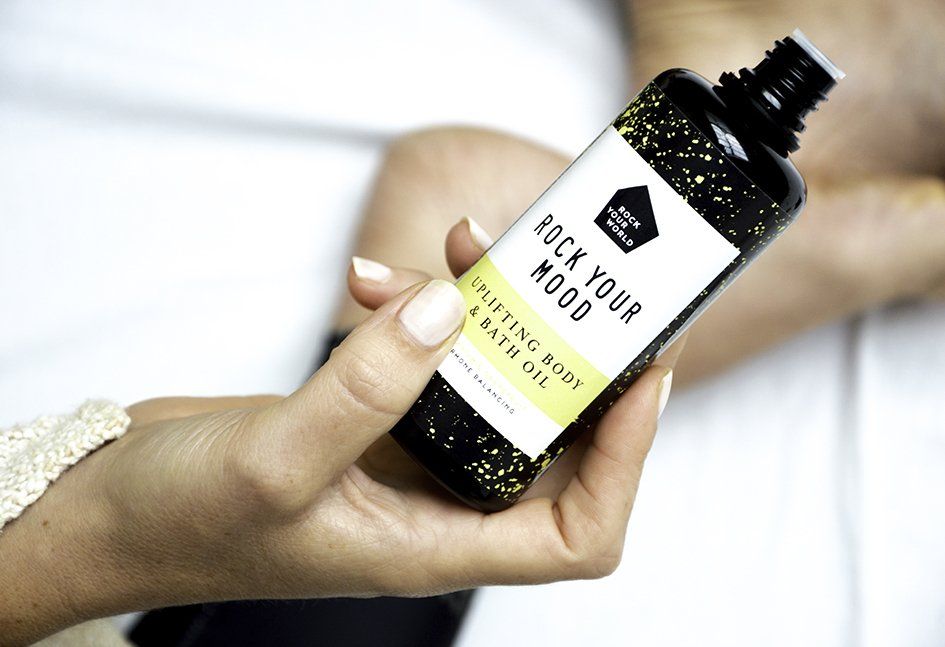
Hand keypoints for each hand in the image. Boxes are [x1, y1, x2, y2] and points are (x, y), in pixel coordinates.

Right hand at [0, 221, 681, 644]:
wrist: (115, 507)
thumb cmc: (184, 523)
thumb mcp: (275, 461)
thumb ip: (368, 389)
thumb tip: (449, 312)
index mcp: (434, 545)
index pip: (577, 532)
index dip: (627, 462)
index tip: (640, 378)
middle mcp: (435, 503)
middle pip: (549, 440)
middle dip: (562, 358)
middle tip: (556, 279)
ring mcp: (405, 456)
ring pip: (486, 383)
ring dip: (482, 315)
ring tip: (452, 253)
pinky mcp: (372, 415)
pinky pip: (424, 355)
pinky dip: (411, 310)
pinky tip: (374, 280)